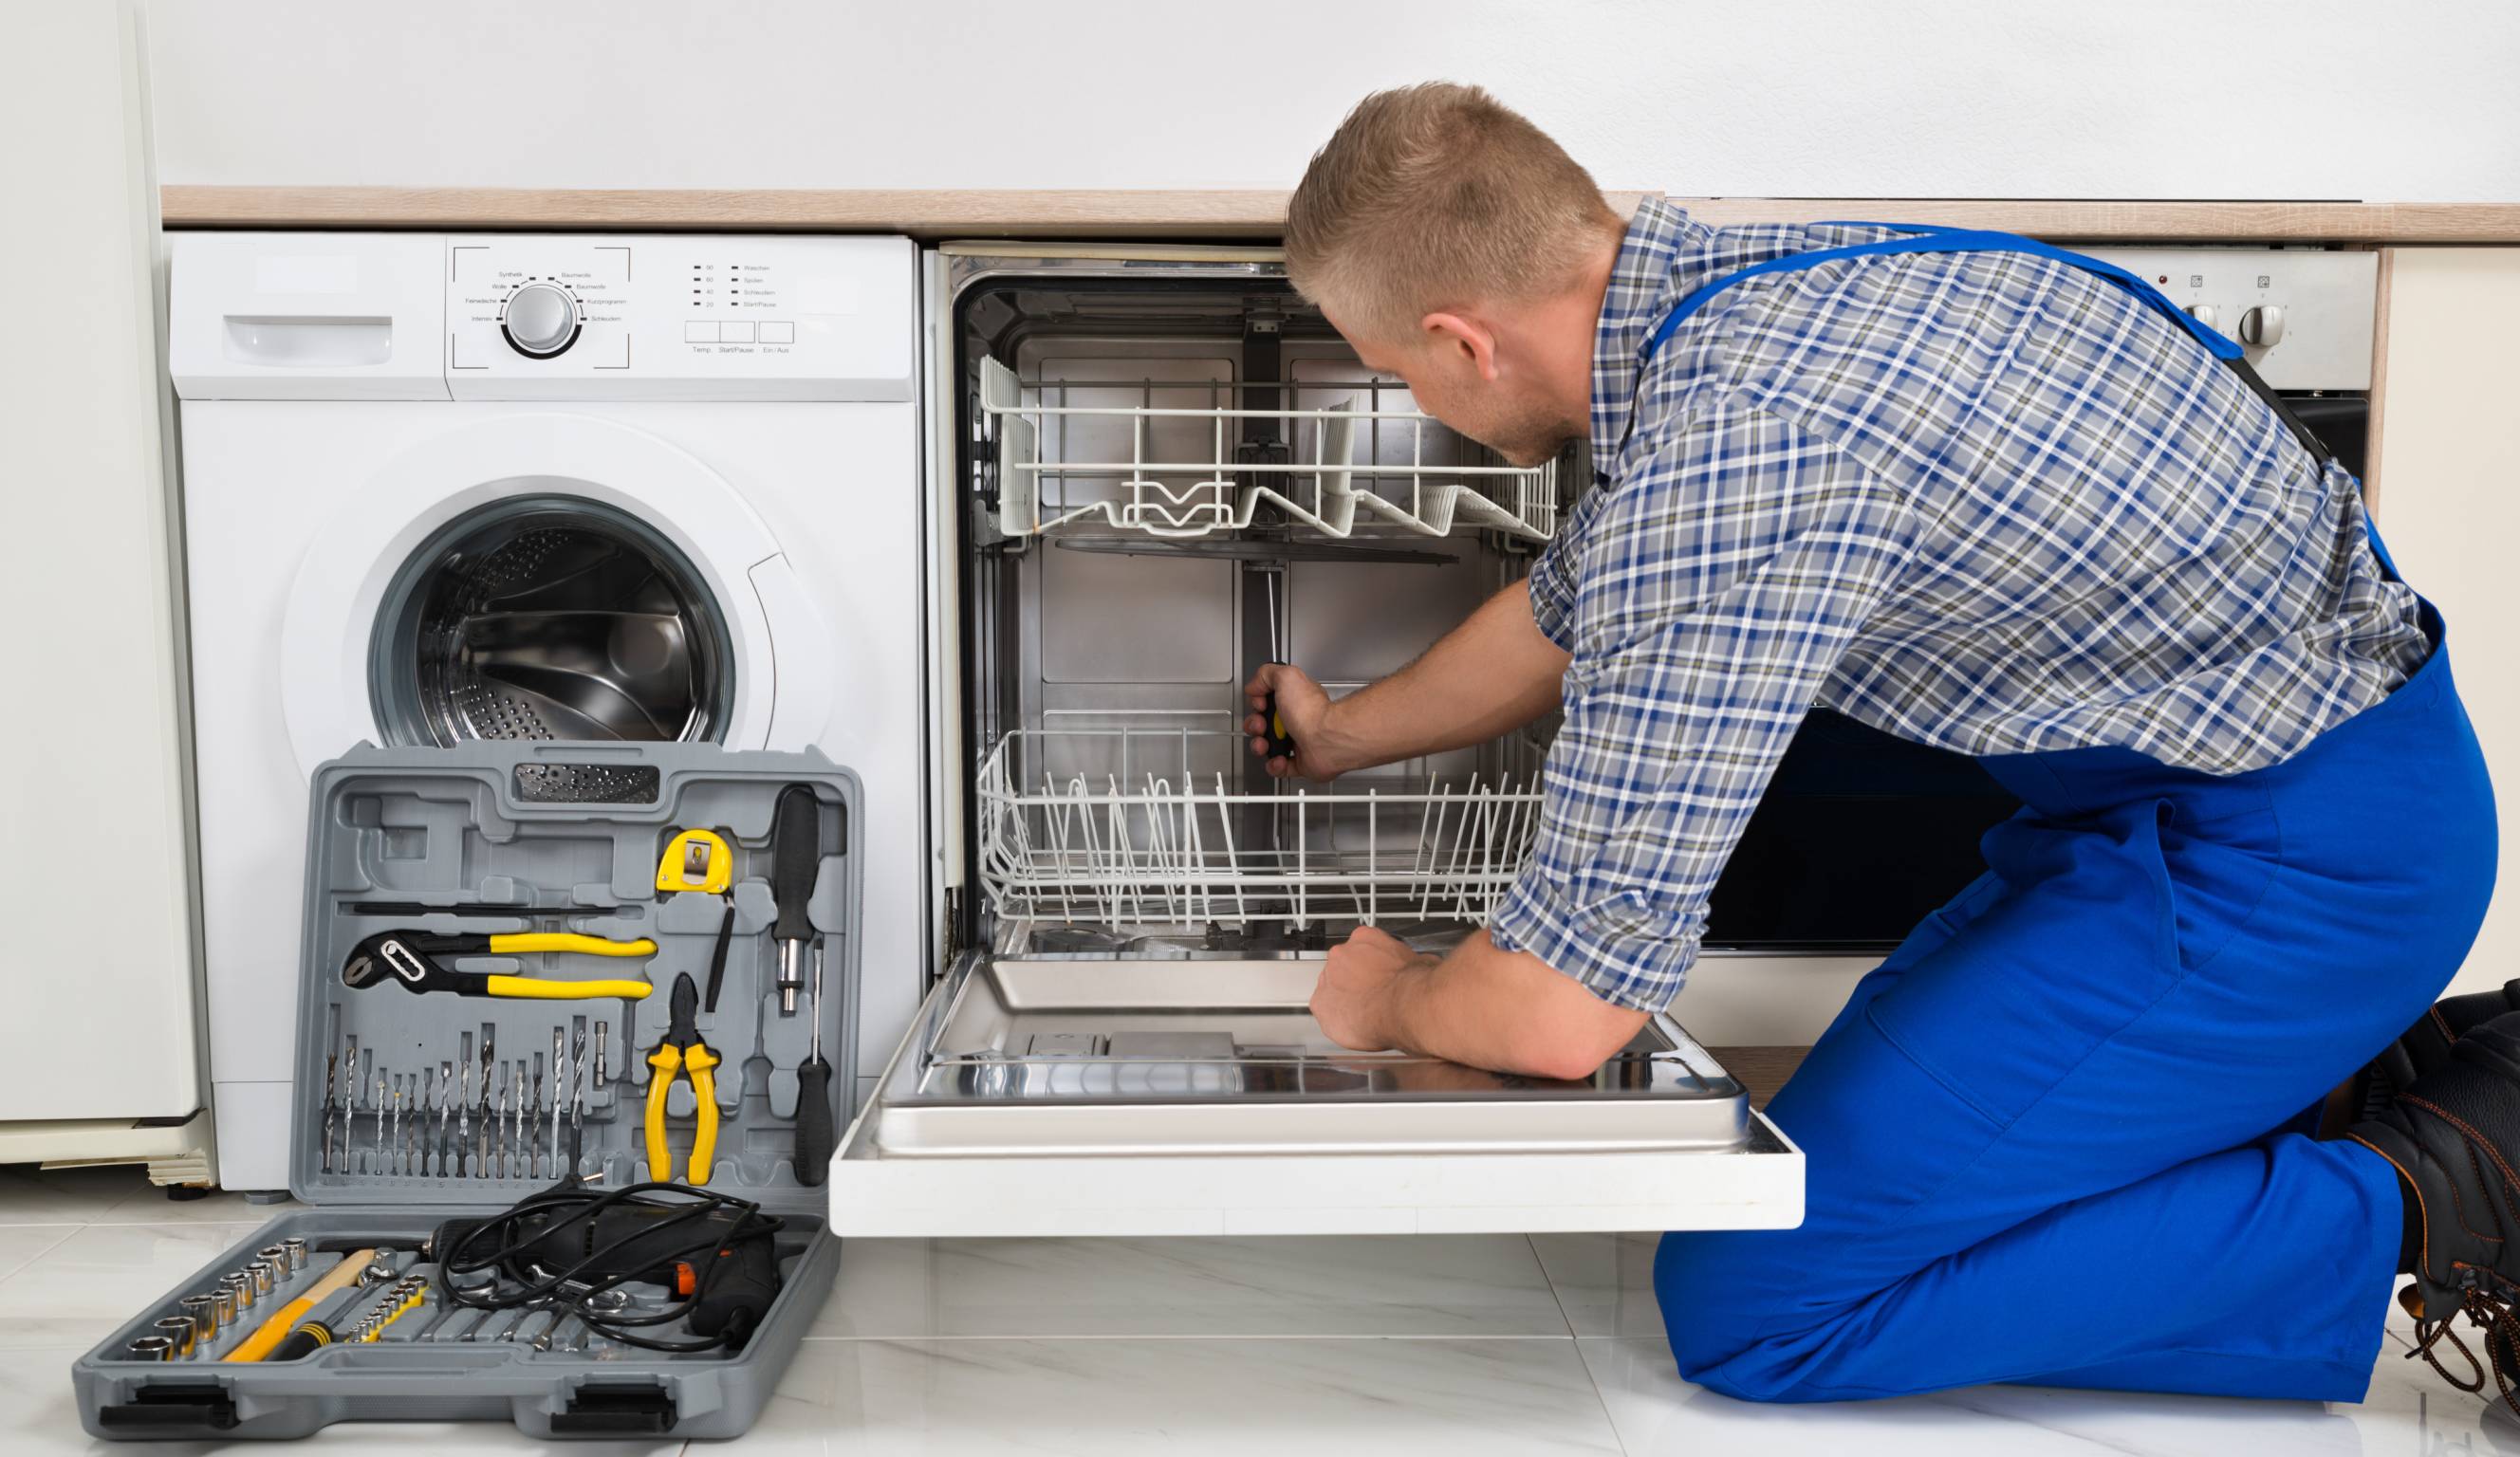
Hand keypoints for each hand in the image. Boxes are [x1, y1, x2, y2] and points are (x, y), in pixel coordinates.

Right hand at [1243, 662, 1345, 780]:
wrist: (1326, 738)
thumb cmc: (1311, 711)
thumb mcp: (1286, 676)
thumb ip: (1266, 674)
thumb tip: (1255, 686)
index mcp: (1294, 699)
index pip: (1268, 699)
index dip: (1258, 703)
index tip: (1260, 703)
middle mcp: (1297, 719)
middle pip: (1264, 723)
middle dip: (1255, 725)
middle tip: (1261, 725)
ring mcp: (1299, 741)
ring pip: (1269, 745)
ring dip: (1260, 746)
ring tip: (1265, 744)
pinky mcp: (1302, 761)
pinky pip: (1280, 766)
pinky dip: (1275, 765)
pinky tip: (1278, 758)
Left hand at [1310, 925, 1430, 1051]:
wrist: (1404, 1006)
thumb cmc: (1414, 985)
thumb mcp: (1423, 960)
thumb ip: (1410, 961)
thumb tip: (1421, 963)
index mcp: (1364, 938)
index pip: (1361, 949)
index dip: (1371, 966)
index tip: (1378, 977)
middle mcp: (1341, 954)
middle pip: (1343, 968)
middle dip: (1355, 983)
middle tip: (1372, 997)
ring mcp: (1327, 978)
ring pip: (1332, 990)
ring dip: (1345, 1001)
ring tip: (1365, 1015)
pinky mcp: (1320, 1004)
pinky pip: (1325, 1012)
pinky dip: (1337, 1020)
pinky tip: (1354, 1026)